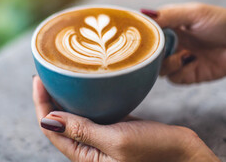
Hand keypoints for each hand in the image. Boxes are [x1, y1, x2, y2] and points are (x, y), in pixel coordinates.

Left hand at [32, 76, 218, 161]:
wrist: (187, 157)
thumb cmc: (155, 154)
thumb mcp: (116, 141)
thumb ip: (82, 130)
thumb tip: (49, 118)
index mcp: (85, 156)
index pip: (52, 128)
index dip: (41, 104)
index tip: (38, 79)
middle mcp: (90, 148)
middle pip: (60, 121)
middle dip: (50, 98)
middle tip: (47, 72)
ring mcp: (102, 138)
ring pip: (76, 115)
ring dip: (68, 96)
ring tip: (63, 75)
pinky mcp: (116, 128)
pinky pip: (94, 112)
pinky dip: (87, 98)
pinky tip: (88, 84)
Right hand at [143, 3, 225, 83]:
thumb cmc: (224, 23)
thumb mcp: (195, 12)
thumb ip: (169, 14)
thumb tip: (144, 15)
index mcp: (169, 24)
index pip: (146, 30)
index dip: (140, 33)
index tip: (137, 35)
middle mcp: (170, 42)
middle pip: (148, 51)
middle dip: (151, 51)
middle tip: (160, 48)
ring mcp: (177, 59)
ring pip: (156, 67)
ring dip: (165, 62)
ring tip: (179, 56)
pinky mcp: (186, 74)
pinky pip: (171, 78)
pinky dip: (178, 71)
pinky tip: (191, 61)